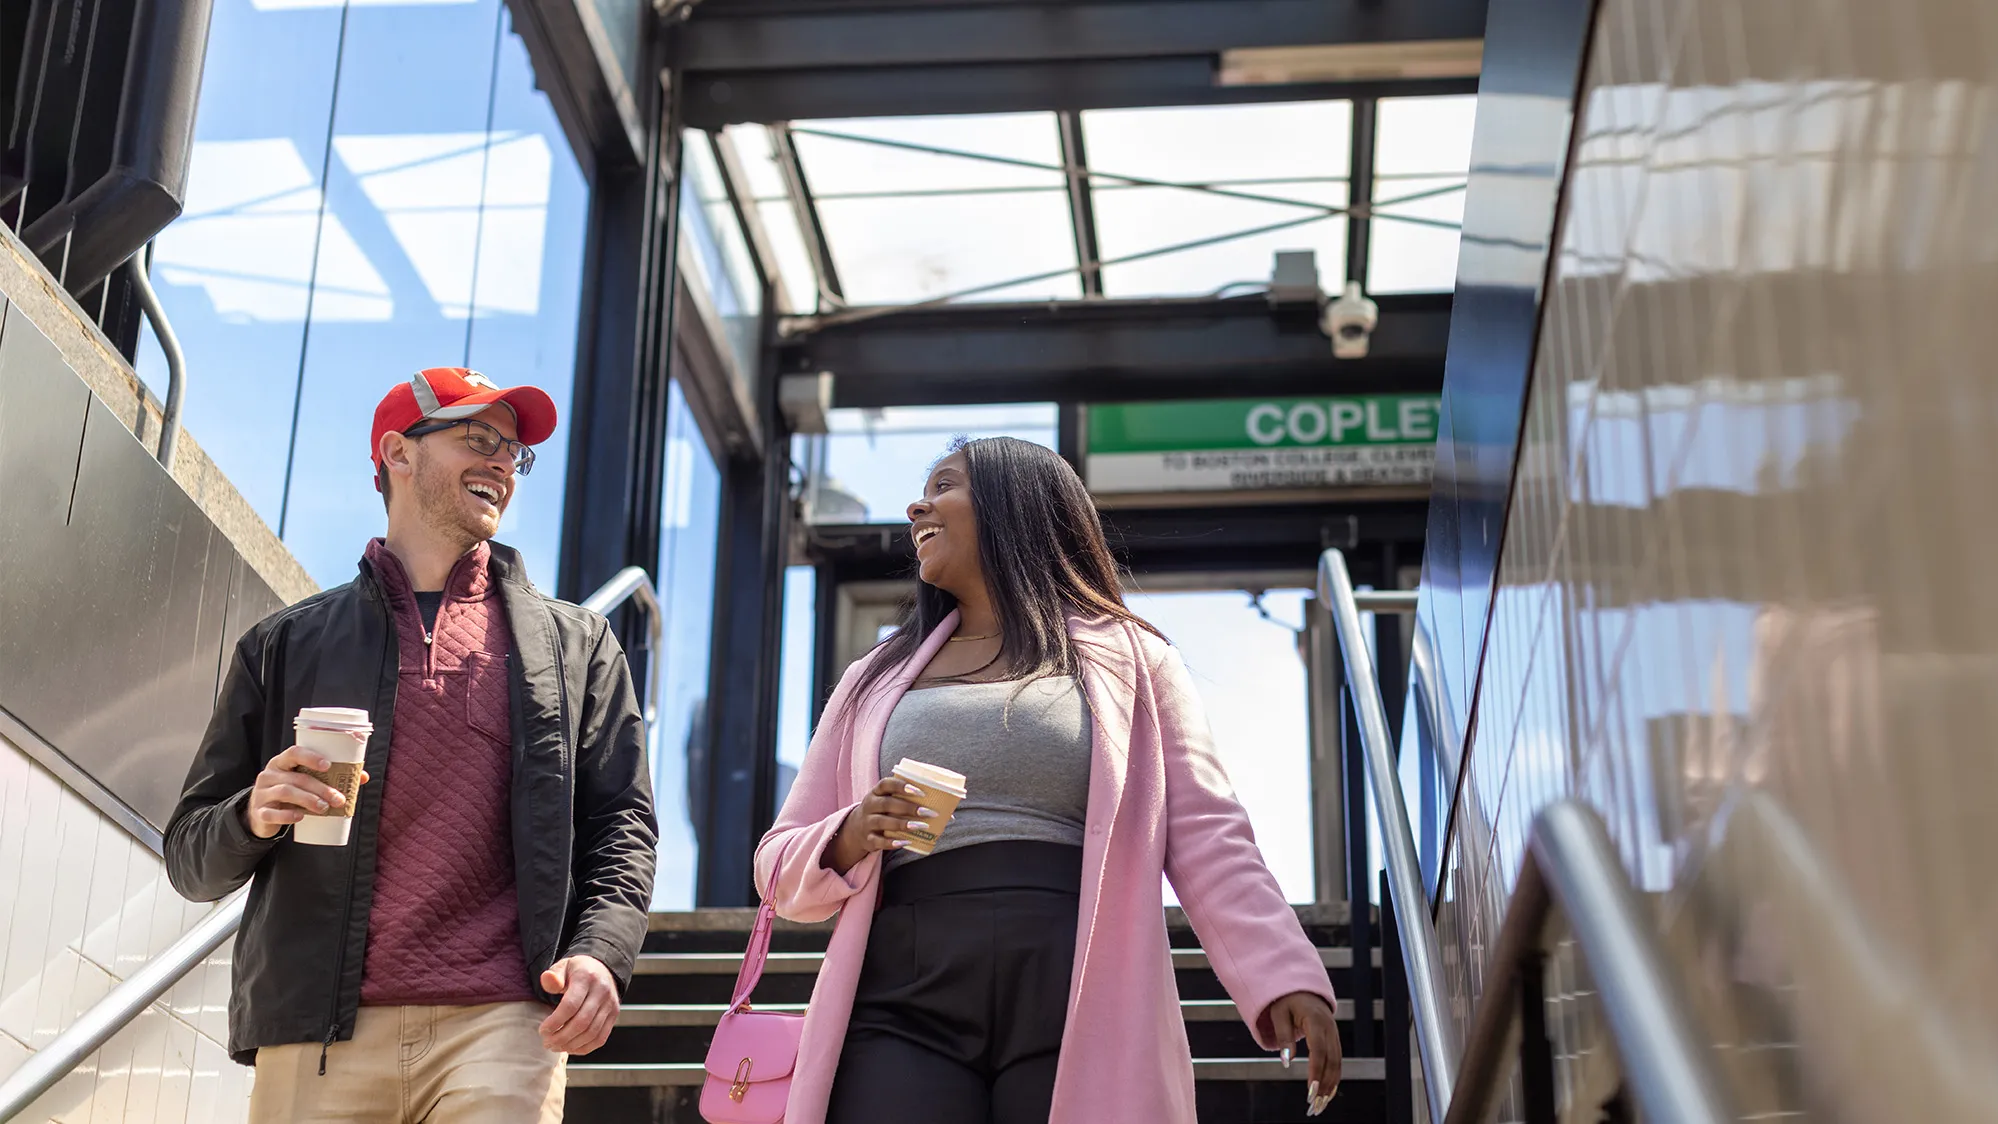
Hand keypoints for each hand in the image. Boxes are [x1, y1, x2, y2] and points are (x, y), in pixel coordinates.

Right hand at [244, 744, 368, 838]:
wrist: (262, 815)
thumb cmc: (290, 793)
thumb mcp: (304, 782)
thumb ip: (330, 778)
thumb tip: (363, 776)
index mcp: (281, 763)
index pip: (293, 753)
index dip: (310, 757)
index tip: (328, 765)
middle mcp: (269, 775)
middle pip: (296, 778)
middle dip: (320, 788)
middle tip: (338, 799)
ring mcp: (262, 793)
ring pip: (285, 793)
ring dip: (308, 800)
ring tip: (325, 808)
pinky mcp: (259, 812)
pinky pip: (271, 813)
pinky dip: (287, 815)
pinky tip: (300, 817)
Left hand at [539, 956, 618, 1054]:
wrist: (601, 969)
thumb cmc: (578, 971)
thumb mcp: (563, 967)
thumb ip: (553, 975)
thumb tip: (546, 979)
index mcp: (587, 978)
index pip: (570, 1005)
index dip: (555, 1022)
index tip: (542, 1030)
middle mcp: (602, 991)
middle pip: (582, 1022)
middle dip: (561, 1037)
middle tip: (547, 1042)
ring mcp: (611, 1005)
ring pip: (591, 1033)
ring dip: (571, 1045)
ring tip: (555, 1046)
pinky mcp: (614, 1016)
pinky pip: (600, 1038)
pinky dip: (584, 1048)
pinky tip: (570, 1047)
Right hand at [823, 777, 942, 873]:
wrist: (856, 830)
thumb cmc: (883, 812)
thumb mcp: (890, 802)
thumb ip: (912, 802)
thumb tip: (949, 814)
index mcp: (876, 792)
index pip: (885, 784)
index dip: (902, 786)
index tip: (920, 791)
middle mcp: (869, 805)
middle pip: (887, 804)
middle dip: (908, 807)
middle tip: (928, 812)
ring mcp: (867, 823)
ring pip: (883, 822)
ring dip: (903, 824)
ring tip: (921, 826)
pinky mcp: (867, 839)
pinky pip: (879, 841)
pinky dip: (892, 842)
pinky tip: (906, 841)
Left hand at [1268, 991, 1342, 1116]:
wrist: (1301, 987)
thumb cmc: (1286, 1000)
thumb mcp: (1279, 1014)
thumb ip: (1284, 1037)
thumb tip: (1286, 1062)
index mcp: (1316, 1021)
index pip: (1319, 1051)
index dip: (1316, 1072)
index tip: (1311, 1090)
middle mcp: (1329, 1028)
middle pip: (1332, 1061)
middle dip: (1325, 1084)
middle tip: (1316, 1104)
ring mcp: (1334, 1034)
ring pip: (1337, 1063)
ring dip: (1331, 1085)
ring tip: (1322, 1104)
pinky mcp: (1334, 1039)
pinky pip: (1337, 1060)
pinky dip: (1334, 1077)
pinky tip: (1329, 1092)